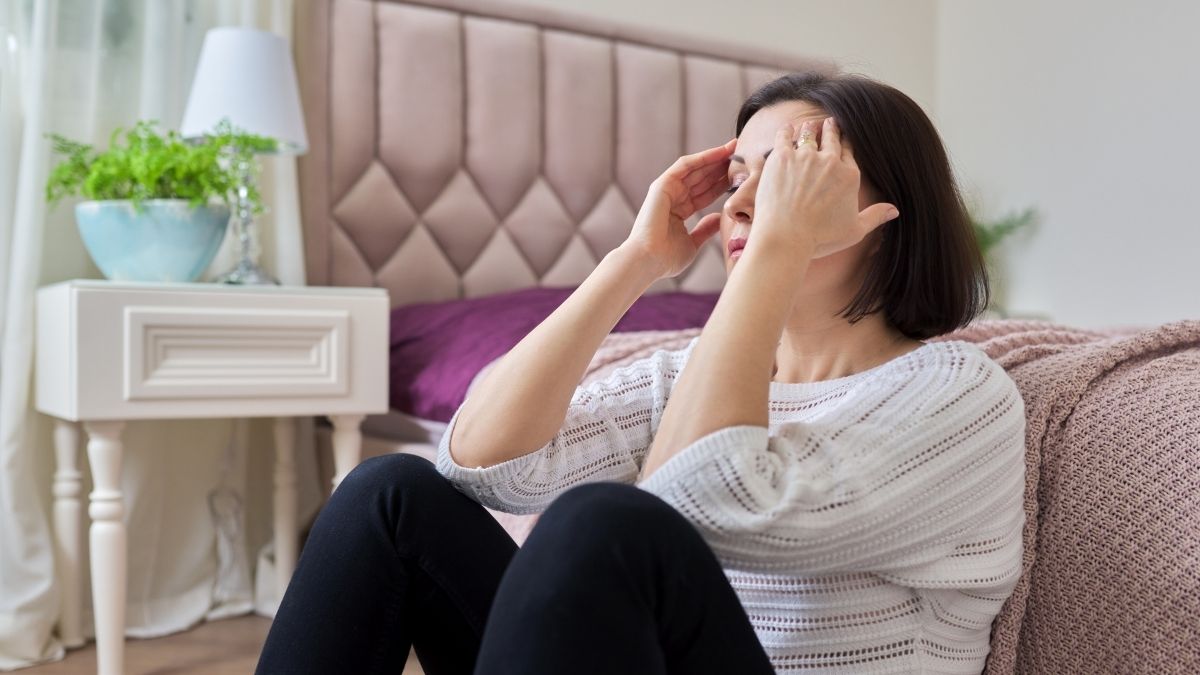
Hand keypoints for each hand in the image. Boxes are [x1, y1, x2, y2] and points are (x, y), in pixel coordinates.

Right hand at [621, 139, 734, 277]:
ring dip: (715, 157)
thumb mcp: (693, 243)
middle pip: (702, 178)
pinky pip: (685, 165)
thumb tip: (718, 218)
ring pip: (695, 168)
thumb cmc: (666, 258)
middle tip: (742, 154)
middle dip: (721, 166)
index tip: (741, 176)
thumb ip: (705, 229)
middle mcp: (672, 198)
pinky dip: (703, 157)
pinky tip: (721, 151)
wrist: (648, 261)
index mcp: (678, 212)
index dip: (722, 184)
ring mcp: (666, 190)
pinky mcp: (662, 185)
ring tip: (734, 147)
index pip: (705, 193)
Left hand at [749, 117, 897, 259]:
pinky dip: (786, 131)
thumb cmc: (820, 238)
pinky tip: (787, 128)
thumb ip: (874, 217)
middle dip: (831, 129)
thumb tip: (894, 211)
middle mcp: (829, 162)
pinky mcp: (781, 157)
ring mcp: (805, 157)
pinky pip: (784, 137)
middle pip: (831, 139)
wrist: (786, 236)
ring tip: (809, 125)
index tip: (843, 137)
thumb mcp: (854, 230)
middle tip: (829, 122)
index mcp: (849, 176)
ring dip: (810, 128)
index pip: (848, 152)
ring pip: (808, 135)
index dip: (845, 143)